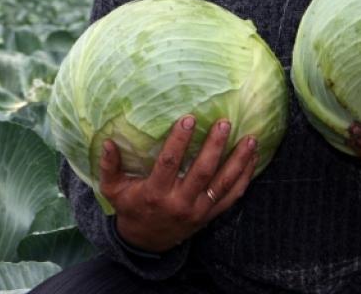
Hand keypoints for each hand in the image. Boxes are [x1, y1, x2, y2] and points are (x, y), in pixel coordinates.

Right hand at [99, 114, 258, 252]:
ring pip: (223, 184)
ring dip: (238, 161)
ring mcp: (198, 211)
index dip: (179, 141)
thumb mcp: (113, 189)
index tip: (189, 119)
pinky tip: (252, 159)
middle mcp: (180, 203)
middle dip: (214, 146)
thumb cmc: (130, 208)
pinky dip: (245, 177)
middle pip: (202, 171)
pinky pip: (232, 196)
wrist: (147, 241)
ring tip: (250, 139)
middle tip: (224, 123)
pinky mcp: (210, 215)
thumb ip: (109, 166)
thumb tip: (108, 141)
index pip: (169, 163)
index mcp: (155, 193)